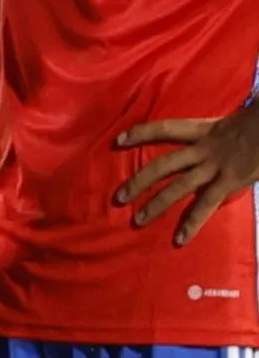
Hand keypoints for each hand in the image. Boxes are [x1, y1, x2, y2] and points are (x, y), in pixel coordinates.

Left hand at [116, 105, 258, 246]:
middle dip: (139, 180)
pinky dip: (193, 222)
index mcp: (204, 130)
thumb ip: (222, 128)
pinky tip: (180, 238)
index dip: (141, 132)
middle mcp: (204, 149)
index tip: (119, 139)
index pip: (165, 129)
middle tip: (119, 197)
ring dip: (156, 204)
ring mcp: (215, 167)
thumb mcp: (237, 119)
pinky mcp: (230, 182)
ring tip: (138, 220)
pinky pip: (207, 204)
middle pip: (164, 165)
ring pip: (179, 187)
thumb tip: (220, 126)